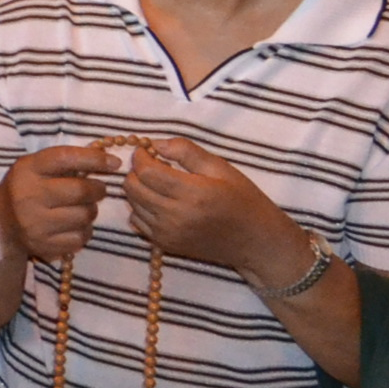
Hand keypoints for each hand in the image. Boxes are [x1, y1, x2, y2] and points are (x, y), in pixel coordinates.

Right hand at [0, 143, 115, 263]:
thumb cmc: (26, 188)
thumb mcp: (36, 167)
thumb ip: (66, 163)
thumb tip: (110, 162)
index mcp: (27, 170)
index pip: (64, 158)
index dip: (93, 159)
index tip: (114, 163)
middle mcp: (28, 196)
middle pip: (80, 191)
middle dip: (97, 190)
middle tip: (97, 190)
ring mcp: (35, 224)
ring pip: (84, 216)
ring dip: (89, 211)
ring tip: (80, 209)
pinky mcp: (43, 245)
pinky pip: (80, 237)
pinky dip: (83, 231)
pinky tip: (73, 226)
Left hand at [125, 136, 303, 283]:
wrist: (256, 241)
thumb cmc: (243, 200)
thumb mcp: (221, 168)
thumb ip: (186, 151)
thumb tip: (155, 143)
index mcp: (193, 193)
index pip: (146, 172)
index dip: (141, 157)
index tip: (147, 150)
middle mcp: (176, 216)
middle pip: (133, 188)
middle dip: (136, 171)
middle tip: (154, 165)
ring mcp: (168, 233)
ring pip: (132, 204)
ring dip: (138, 189)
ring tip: (160, 184)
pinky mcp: (165, 244)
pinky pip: (137, 221)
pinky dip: (142, 208)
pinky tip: (161, 202)